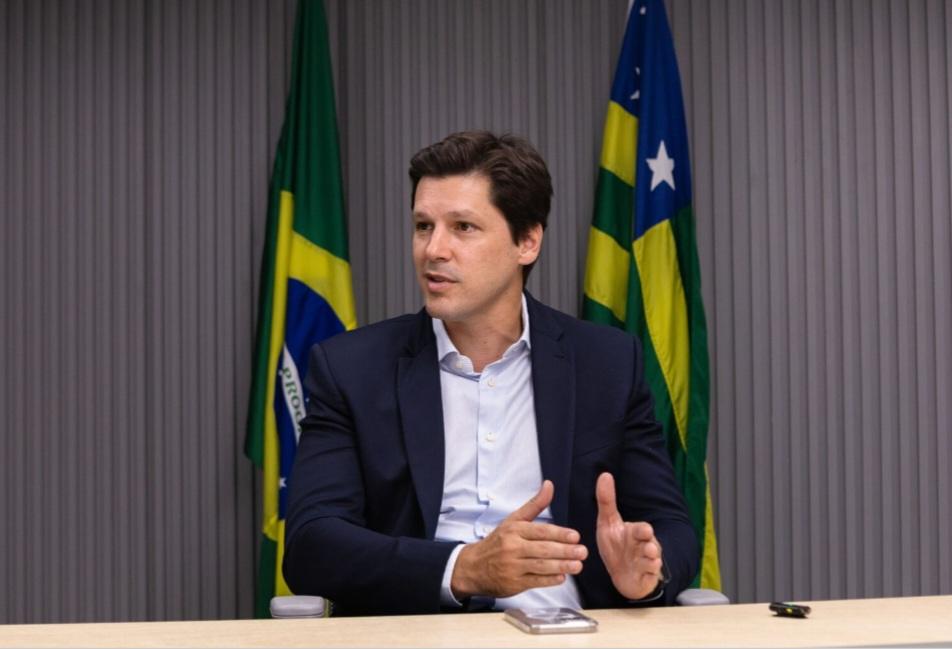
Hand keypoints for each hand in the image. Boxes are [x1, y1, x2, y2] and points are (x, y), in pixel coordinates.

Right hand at [450, 480, 587, 598]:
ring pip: (540, 565)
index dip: (559, 534)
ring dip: (561, 566)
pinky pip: (534, 581)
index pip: (540, 531)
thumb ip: (535, 504)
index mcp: (514, 530)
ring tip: (578, 565)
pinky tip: (562, 577)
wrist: (474, 566)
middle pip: (542, 549)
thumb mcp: (514, 520)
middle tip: (582, 552)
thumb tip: (549, 485)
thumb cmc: (498, 541)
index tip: (575, 536)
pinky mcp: (513, 583)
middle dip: (564, 551)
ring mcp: (512, 566)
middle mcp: (512, 547)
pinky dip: (549, 580)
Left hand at [595, 472, 664, 599]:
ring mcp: (647, 563)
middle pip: (652, 545)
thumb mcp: (608, 523)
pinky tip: (646, 573)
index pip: (643, 530)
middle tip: (649, 546)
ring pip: (653, 561)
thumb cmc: (616, 545)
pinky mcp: (646, 578)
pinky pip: (650, 577)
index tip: (645, 531)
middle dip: (651, 546)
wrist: (621, 573)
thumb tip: (605, 475)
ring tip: (650, 558)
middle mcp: (644, 547)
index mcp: (635, 533)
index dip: (643, 531)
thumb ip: (607, 501)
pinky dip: (649, 575)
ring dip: (651, 560)